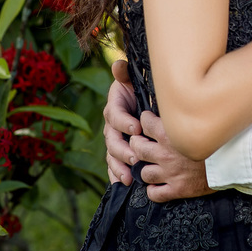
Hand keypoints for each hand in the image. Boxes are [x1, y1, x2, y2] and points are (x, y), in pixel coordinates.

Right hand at [104, 59, 139, 185]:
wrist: (140, 104)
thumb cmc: (138, 91)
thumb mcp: (132, 80)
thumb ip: (124, 73)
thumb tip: (118, 65)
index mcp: (114, 107)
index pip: (115, 115)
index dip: (124, 122)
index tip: (136, 128)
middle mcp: (110, 126)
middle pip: (112, 140)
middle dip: (123, 150)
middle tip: (135, 157)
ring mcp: (113, 141)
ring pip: (112, 156)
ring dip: (119, 167)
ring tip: (129, 177)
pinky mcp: (118, 153)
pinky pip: (113, 166)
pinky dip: (117, 176)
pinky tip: (123, 185)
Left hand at [131, 111, 214, 201]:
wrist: (233, 161)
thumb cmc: (220, 139)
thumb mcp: (200, 121)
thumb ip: (184, 117)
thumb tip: (177, 106)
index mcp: (170, 134)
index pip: (145, 123)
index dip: (145, 121)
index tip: (147, 122)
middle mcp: (165, 154)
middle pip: (138, 148)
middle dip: (137, 144)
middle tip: (141, 143)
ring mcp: (170, 173)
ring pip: (143, 172)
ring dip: (144, 169)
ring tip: (149, 165)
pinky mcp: (177, 189)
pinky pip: (155, 194)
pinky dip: (153, 190)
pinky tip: (156, 186)